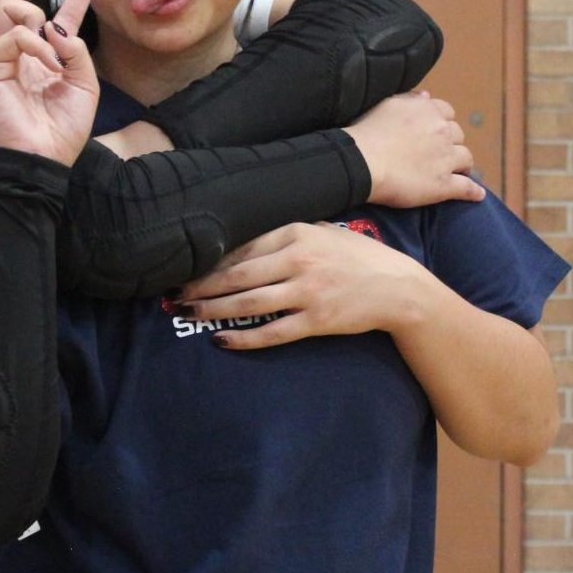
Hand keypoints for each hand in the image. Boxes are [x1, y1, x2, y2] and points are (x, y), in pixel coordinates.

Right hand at [0, 0, 99, 164]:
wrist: (44, 158)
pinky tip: (45, 68)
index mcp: (47, 57)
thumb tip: (55, 24)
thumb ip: (76, 49)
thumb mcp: (85, 84)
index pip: (60, 17)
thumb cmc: (63, 128)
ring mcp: (0, 59)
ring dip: (42, 29)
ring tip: (53, 59)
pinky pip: (13, 37)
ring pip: (14, 11)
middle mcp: (21, 53)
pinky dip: (35, 48)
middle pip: (11, 1)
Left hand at [176, 221, 434, 349]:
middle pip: (236, 275)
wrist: (398, 288)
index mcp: (297, 233)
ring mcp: (307, 292)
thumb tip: (240, 239)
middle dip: (200, 287)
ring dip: (213, 310)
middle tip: (174, 296)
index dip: (208, 260)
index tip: (184, 267)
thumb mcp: (322, 231)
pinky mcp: (316, 322)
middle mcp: (299, 260)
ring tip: (188, 315)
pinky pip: (271, 332)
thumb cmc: (357, 257)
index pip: (241, 247)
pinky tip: (222, 340)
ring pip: (248, 303)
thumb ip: (285, 233)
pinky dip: (244, 338)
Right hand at [343, 91, 484, 207]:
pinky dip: (474, 192)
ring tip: (457, 171)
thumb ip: (409, 99)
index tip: (433, 131)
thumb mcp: (386, 105)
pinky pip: (467, 187)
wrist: (362, 162)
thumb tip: (426, 96)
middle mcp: (442, 131)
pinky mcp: (443, 184)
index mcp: (428, 111)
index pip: (447, 113)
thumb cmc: (366, 133)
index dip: (441, 123)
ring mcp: (445, 158)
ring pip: (466, 158)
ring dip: (462, 164)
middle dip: (451, 142)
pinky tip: (477, 195)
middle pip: (458, 135)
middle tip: (439, 153)